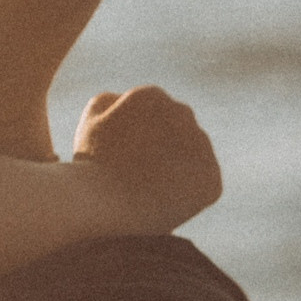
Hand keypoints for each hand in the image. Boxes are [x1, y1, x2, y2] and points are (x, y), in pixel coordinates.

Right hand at [70, 86, 220, 232]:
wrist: (104, 203)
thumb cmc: (91, 163)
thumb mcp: (89, 122)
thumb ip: (108, 101)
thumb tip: (122, 97)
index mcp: (152, 96)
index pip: (152, 113)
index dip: (135, 137)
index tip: (119, 156)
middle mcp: (183, 113)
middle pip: (176, 129)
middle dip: (162, 147)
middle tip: (135, 174)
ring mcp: (201, 146)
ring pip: (192, 156)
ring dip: (177, 168)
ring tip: (147, 190)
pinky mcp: (211, 178)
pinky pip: (203, 185)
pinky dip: (187, 194)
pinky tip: (162, 202)